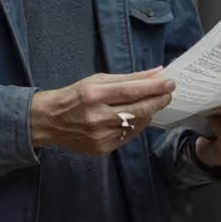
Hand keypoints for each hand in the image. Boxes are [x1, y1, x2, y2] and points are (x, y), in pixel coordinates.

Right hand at [30, 68, 174, 155]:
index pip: (132, 91)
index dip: (154, 87)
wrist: (50, 121)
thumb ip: (128, 78)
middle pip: (138, 110)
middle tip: (169, 93)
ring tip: (151, 103)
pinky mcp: (101, 148)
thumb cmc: (75, 96)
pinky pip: (127, 137)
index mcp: (94, 94)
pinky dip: (135, 126)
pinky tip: (136, 118)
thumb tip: (156, 73)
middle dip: (157, 101)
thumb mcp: (97, 80)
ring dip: (148, 113)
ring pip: (136, 125)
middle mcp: (97, 116)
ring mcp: (100, 135)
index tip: (170, 82)